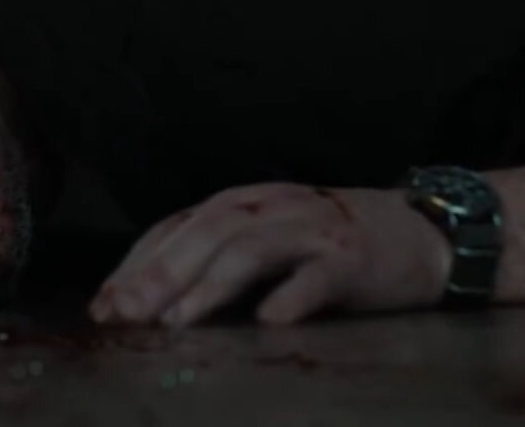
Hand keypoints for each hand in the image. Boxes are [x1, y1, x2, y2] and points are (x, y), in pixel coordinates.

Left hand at [88, 183, 452, 325]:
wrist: (422, 233)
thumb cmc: (329, 243)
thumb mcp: (266, 238)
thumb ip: (215, 257)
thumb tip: (149, 299)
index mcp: (242, 203)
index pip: (176, 227)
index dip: (136, 264)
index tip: (103, 304)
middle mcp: (270, 207)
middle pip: (203, 234)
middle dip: (158, 275)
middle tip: (124, 314)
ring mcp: (311, 230)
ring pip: (250, 250)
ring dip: (208, 286)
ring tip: (176, 321)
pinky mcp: (351, 258)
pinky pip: (317, 277)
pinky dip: (291, 297)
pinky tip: (270, 321)